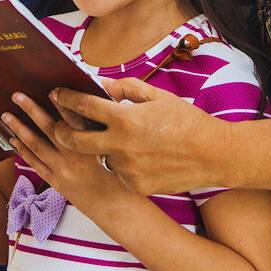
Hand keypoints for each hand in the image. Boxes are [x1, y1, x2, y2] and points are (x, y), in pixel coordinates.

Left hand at [1, 92, 124, 208]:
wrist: (117, 208)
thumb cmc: (121, 177)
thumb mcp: (118, 148)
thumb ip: (104, 129)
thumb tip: (89, 110)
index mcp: (94, 143)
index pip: (74, 116)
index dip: (62, 102)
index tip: (50, 89)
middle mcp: (75, 154)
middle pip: (49, 127)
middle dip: (31, 109)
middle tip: (17, 95)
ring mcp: (63, 169)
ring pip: (37, 144)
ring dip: (20, 128)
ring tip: (6, 115)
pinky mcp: (57, 181)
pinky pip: (36, 163)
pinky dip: (23, 150)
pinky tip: (14, 140)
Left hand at [46, 77, 222, 196]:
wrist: (213, 154)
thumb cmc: (188, 122)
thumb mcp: (159, 98)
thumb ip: (128, 90)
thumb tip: (105, 86)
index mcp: (125, 119)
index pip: (84, 106)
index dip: (66, 98)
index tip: (57, 93)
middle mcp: (120, 145)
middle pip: (74, 140)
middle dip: (60, 131)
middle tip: (57, 125)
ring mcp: (126, 169)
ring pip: (101, 158)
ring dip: (103, 149)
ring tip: (120, 142)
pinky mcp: (135, 185)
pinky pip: (120, 174)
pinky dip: (124, 165)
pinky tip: (142, 159)